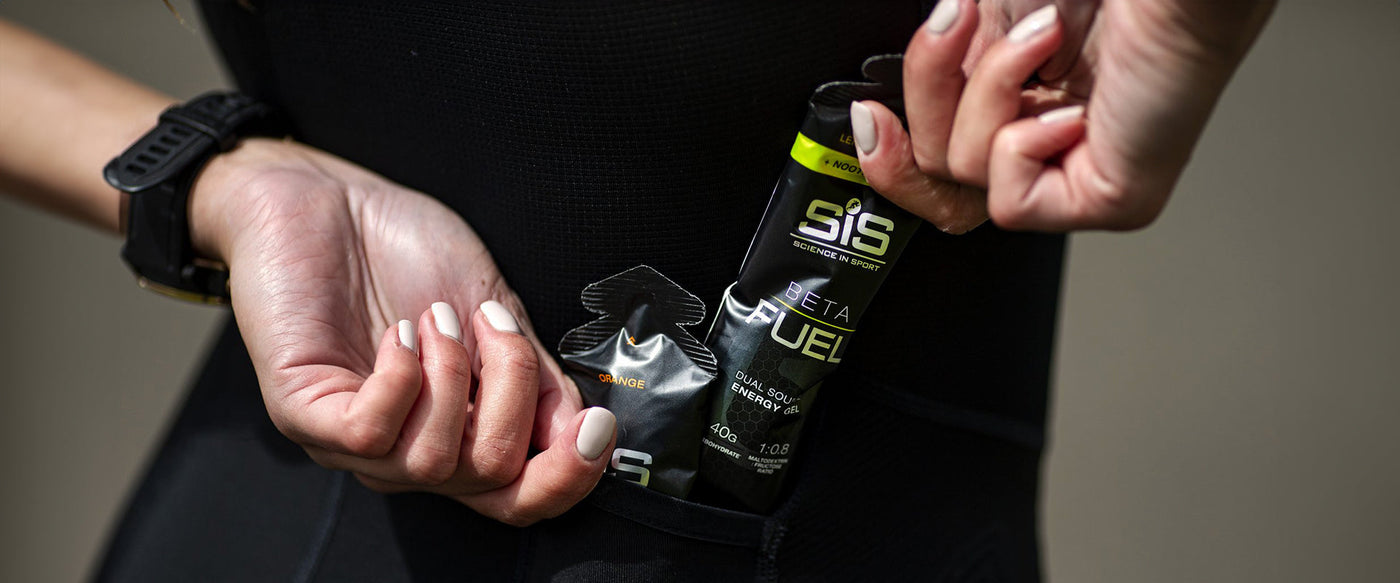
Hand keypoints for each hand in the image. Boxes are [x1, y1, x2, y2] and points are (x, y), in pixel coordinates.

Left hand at [188, 138, 615, 525]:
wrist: (325, 196)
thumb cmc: (403, 249)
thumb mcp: (496, 314)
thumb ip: (538, 379)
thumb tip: (583, 429)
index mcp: (458, 435)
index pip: (519, 499)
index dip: (568, 477)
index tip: (598, 423)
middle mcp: (407, 452)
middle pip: (492, 476)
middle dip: (513, 388)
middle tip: (489, 322)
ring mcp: (351, 441)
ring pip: (435, 459)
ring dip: (453, 372)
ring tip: (436, 318)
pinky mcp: (302, 413)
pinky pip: (371, 432)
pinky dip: (403, 374)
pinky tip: (401, 333)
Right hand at [853, 0, 1275, 232]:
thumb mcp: (975, 25)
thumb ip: (931, 74)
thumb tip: (871, 119)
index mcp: (1021, 99)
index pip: (933, 166)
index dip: (887, 152)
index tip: (868, 114)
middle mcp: (1050, 140)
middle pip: (933, 174)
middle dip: (934, 92)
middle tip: (960, 24)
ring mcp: (1082, 175)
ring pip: (964, 179)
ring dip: (993, 91)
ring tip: (1045, 36)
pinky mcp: (1112, 201)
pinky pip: (1011, 204)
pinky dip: (1023, 144)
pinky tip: (1070, 106)